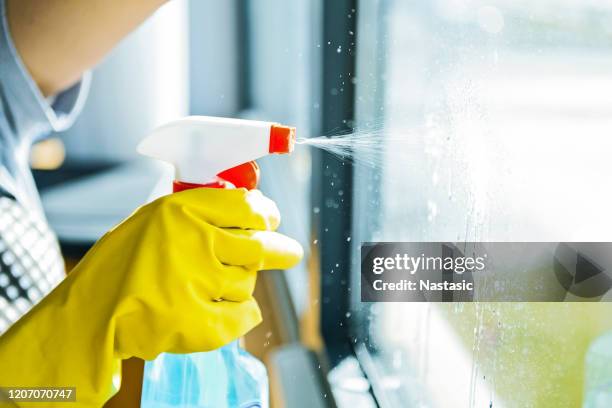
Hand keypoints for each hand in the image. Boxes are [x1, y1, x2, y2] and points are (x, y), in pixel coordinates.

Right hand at [0, 188, 302, 405]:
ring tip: (214, 286)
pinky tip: (227, 311)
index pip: (247, 206)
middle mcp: (196, 242)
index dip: (267, 213)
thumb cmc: (122, 263)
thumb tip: (250, 208)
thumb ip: (199, 213)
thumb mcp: (155, 220)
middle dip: (282, 250)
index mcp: (183, 210)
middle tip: (290, 252)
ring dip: (241, 283)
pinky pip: (244, 315)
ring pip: (247, 281)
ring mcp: (199, 282)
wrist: (91, 313)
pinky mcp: (200, 320)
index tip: (271, 219)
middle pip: (260, 246)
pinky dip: (243, 314)